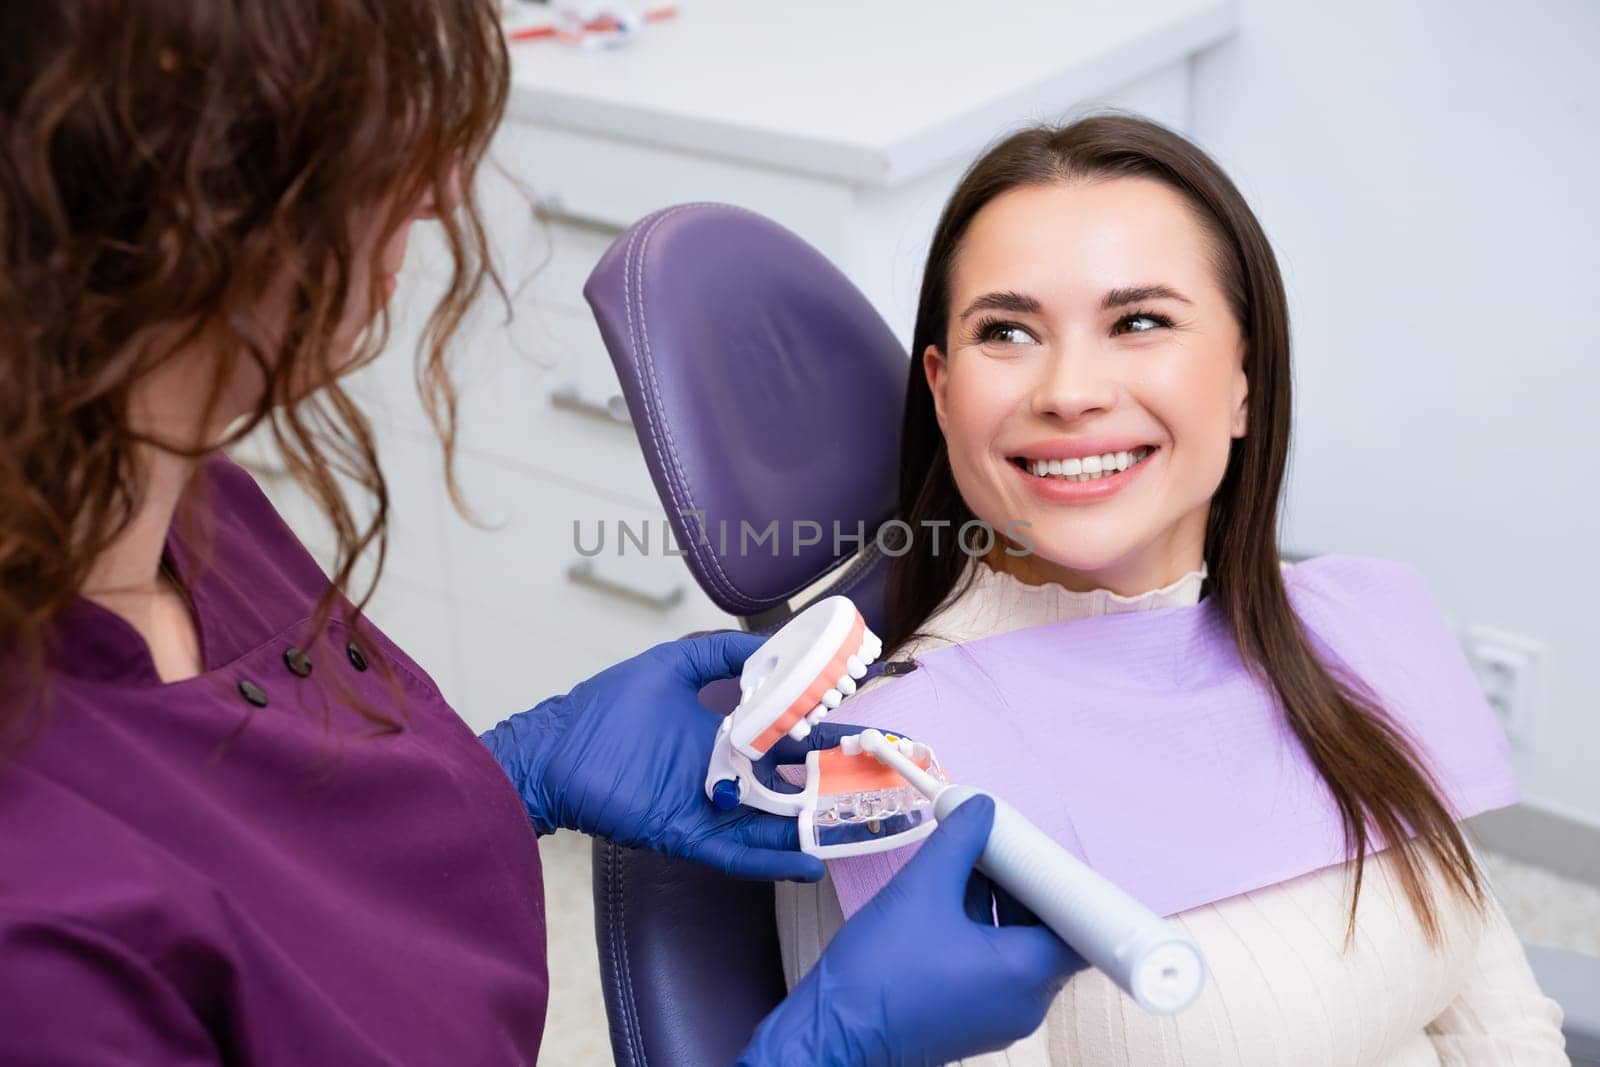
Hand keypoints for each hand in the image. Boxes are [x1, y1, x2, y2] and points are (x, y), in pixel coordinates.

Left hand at [481, 632, 842, 882]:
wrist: (552, 752)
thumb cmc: (605, 709)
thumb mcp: (671, 666)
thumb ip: (720, 653)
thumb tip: (773, 644)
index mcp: (723, 736)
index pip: (784, 737)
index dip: (822, 735)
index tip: (861, 730)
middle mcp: (723, 774)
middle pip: (788, 784)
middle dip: (830, 786)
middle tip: (876, 782)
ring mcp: (707, 807)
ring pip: (771, 823)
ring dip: (811, 827)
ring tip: (855, 827)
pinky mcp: (686, 835)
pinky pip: (736, 853)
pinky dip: (771, 860)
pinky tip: (807, 861)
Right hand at [738, 793, 1086, 1065]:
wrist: (834, 1030)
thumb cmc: (881, 971)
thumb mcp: (923, 887)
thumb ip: (960, 841)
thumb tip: (981, 810)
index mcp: (1025, 973)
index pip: (1082, 932)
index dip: (1070, 890)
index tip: (1047, 859)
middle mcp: (1025, 1003)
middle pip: (1050, 937)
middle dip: (1029, 890)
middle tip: (1005, 852)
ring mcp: (999, 1017)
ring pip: (1021, 952)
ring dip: (1003, 909)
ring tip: (972, 867)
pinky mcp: (973, 1020)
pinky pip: (998, 970)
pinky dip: (986, 934)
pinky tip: (953, 900)